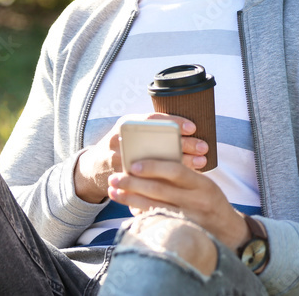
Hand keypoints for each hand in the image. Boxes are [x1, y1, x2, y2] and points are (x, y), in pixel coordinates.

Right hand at [73, 113, 208, 203]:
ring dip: (180, 162)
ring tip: (200, 163)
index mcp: (126, 124)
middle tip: (203, 147)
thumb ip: (150, 131)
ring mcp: (118, 159)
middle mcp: (120, 139)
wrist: (95, 167)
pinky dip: (168, 179)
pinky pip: (148, 179)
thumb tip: (186, 130)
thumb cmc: (122, 148)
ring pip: (155, 161)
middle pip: (156, 140)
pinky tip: (186, 179)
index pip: (151, 119)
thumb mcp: (131, 134)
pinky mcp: (121, 177)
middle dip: (183, 144)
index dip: (172, 122)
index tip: (193, 128)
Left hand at [106, 159, 249, 250]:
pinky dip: (141, 212)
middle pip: (160, 190)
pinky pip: (157, 221)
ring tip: (114, 192)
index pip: (176, 171)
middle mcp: (197, 201)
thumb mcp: (203, 184)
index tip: (133, 165)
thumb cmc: (210, 200)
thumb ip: (182, 175)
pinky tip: (128, 206)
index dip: (153, 167)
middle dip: (133, 183)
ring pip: (154, 207)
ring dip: (130, 198)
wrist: (229, 230)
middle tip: (114, 178)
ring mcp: (190, 219)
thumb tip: (148, 163)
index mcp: (202, 184)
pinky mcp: (183, 232)